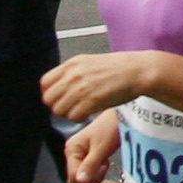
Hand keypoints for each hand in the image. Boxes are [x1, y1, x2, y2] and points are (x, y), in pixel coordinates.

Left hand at [43, 51, 159, 123]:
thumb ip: (73, 73)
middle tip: (71, 107)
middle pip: (49, 99)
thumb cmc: (118, 68)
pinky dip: (79, 119)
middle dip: (58, 106)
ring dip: (68, 114)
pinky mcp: (91, 100)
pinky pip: (73, 117)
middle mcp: (73, 75)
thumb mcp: (90, 63)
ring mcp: (82, 87)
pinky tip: (88, 114)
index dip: (50, 94)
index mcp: (72, 64)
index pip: (44, 83)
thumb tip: (59, 88)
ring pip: (59, 110)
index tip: (60, 98)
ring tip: (81, 111)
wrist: (138, 71)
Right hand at [62, 113, 121, 182]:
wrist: (121, 117)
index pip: (74, 176)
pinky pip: (88, 174)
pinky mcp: (86, 157)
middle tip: (105, 166)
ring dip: (95, 177)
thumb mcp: (102, 148)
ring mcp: (78, 155)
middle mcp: (72, 153)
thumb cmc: (111, 128)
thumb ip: (90, 165)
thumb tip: (80, 182)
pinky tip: (104, 165)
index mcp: (72, 149)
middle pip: (76, 180)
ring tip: (105, 163)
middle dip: (92, 179)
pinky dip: (97, 174)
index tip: (104, 169)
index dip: (89, 179)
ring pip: (83, 179)